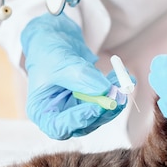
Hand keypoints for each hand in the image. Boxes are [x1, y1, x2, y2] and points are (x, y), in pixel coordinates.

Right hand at [21, 13, 125, 139]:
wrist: (55, 40)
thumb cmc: (47, 51)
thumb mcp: (59, 62)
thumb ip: (80, 77)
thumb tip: (105, 90)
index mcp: (42, 111)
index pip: (59, 127)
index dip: (78, 121)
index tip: (95, 108)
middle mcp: (59, 115)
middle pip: (83, 124)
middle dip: (102, 111)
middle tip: (117, 96)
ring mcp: (76, 110)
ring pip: (98, 115)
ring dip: (113, 101)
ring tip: (123, 82)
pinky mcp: (90, 102)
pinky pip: (106, 103)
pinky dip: (116, 91)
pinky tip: (124, 78)